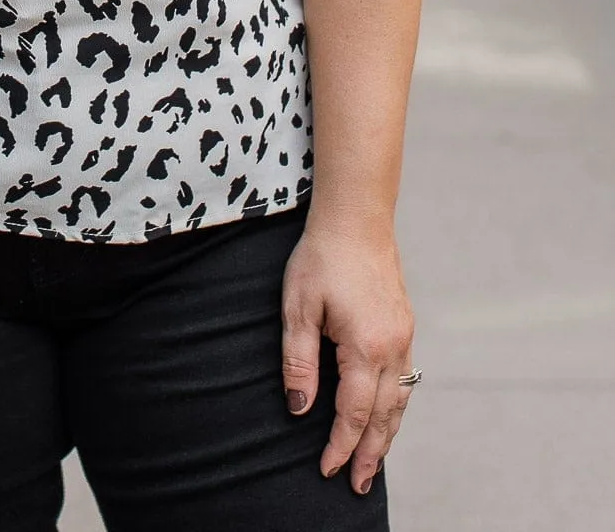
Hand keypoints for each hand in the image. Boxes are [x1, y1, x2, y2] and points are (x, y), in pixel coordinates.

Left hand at [280, 220, 415, 495]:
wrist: (357, 217)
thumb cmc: (322, 257)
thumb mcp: (298, 308)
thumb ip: (299, 361)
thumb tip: (299, 409)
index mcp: (366, 346)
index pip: (355, 412)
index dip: (340, 444)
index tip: (327, 469)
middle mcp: (393, 346)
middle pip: (385, 416)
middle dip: (370, 454)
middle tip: (357, 486)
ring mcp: (404, 336)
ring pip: (400, 400)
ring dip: (387, 435)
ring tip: (373, 464)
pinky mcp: (404, 325)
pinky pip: (404, 379)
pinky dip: (395, 407)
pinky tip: (385, 416)